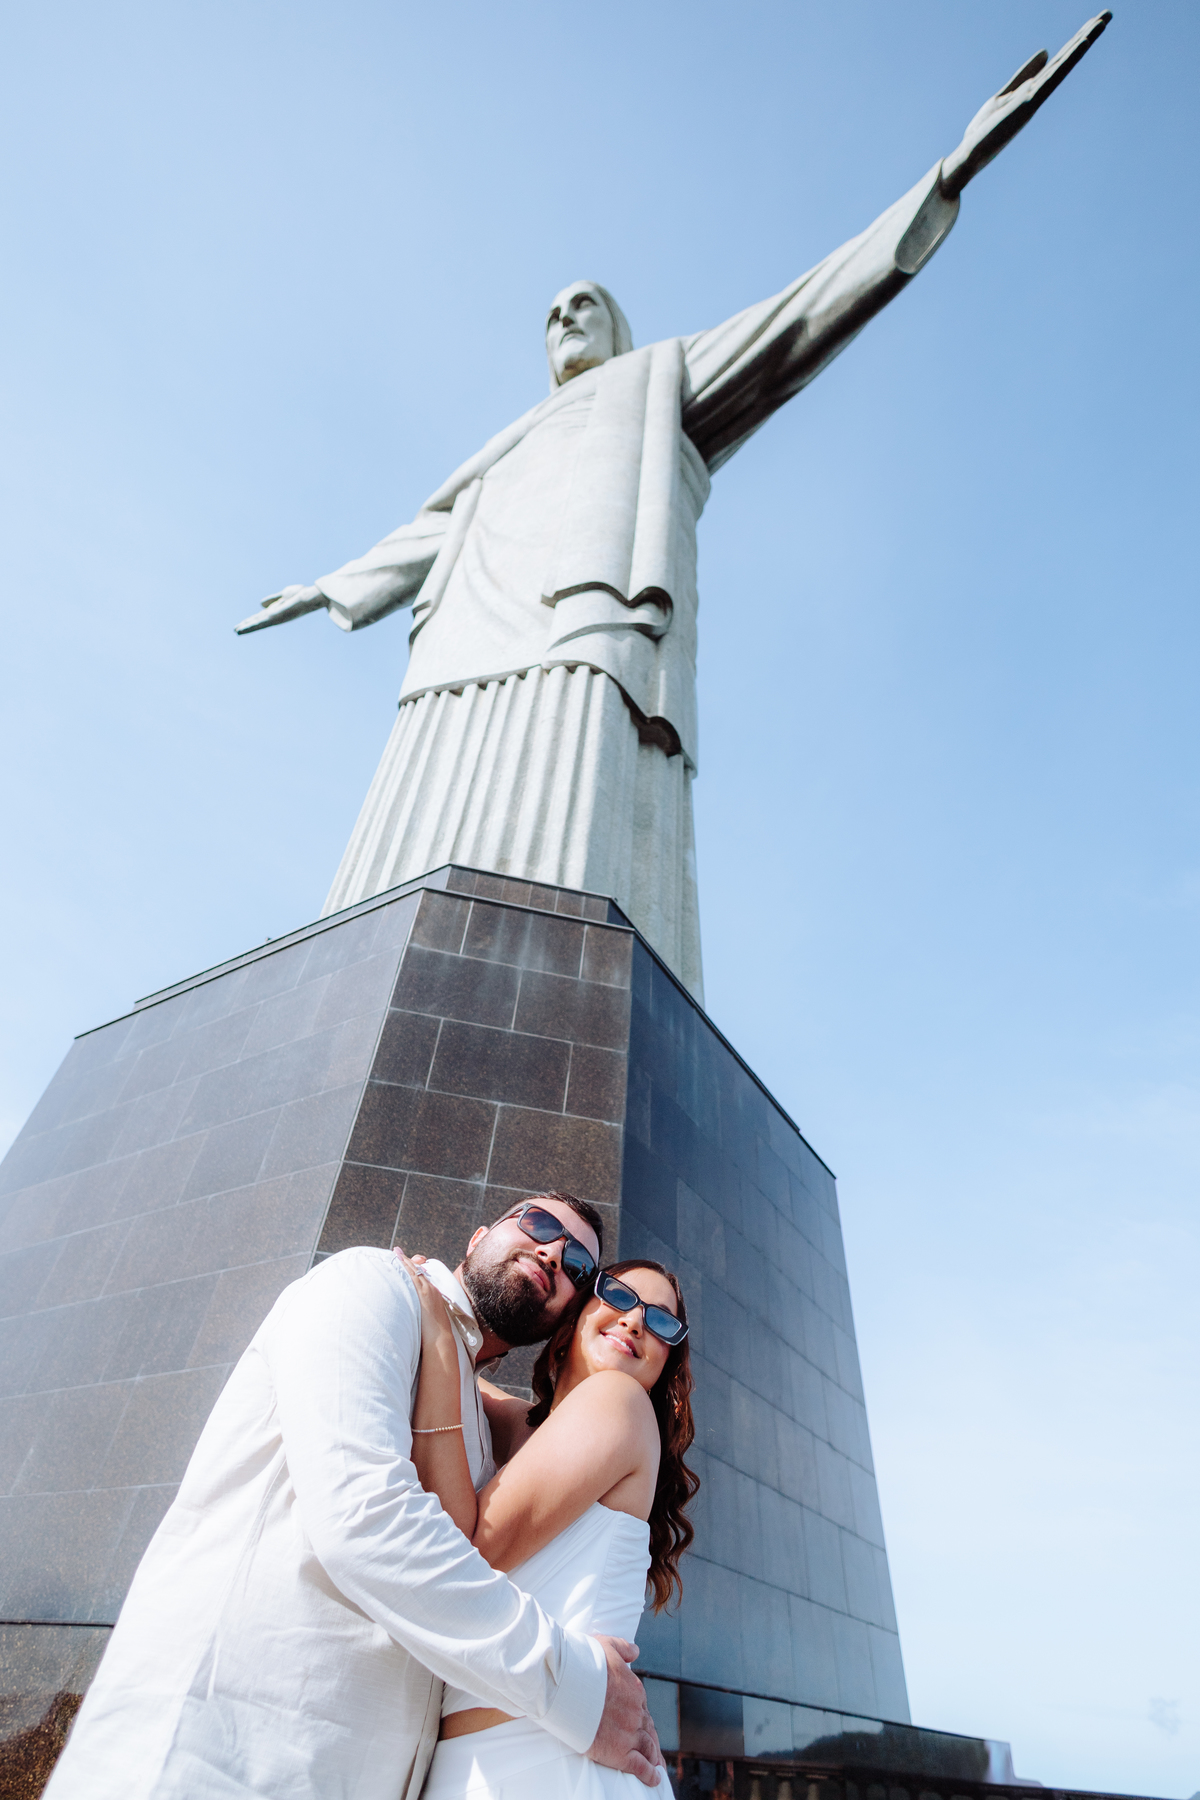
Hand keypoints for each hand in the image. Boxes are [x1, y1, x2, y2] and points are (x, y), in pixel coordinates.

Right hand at [234, 583, 325, 634]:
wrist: (310, 596)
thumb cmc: (301, 595)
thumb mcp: (284, 595)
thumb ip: (273, 599)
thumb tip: (260, 604)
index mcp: (275, 611)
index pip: (260, 617)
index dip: (251, 620)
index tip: (241, 624)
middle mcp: (274, 616)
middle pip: (258, 622)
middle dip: (247, 625)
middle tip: (236, 630)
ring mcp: (274, 617)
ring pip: (258, 624)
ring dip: (247, 627)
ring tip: (236, 631)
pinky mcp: (275, 617)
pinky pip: (261, 622)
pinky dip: (251, 626)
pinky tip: (244, 628)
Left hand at [396, 1247, 455, 1348]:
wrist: (440, 1339)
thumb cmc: (434, 1335)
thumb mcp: (429, 1319)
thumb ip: (421, 1313)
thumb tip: (413, 1314)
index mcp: (434, 1294)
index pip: (423, 1276)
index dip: (413, 1268)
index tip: (406, 1263)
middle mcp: (431, 1289)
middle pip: (419, 1270)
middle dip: (408, 1261)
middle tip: (397, 1252)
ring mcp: (427, 1290)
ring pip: (415, 1270)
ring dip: (404, 1261)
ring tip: (395, 1252)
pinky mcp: (422, 1293)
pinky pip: (413, 1275)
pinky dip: (405, 1266)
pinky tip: (397, 1260)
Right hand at [587, 1637, 662, 1787]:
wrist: (566, 1683)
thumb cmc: (582, 1663)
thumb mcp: (606, 1646)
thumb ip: (623, 1648)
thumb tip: (635, 1651)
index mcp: (634, 1689)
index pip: (641, 1707)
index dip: (641, 1717)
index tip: (640, 1724)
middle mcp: (635, 1712)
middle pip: (647, 1728)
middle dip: (651, 1738)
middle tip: (653, 1749)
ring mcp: (629, 1732)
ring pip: (648, 1747)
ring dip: (654, 1757)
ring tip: (656, 1766)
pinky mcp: (619, 1752)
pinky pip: (640, 1766)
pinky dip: (649, 1774)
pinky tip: (654, 1778)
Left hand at [940, 11, 1110, 198]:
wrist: (970, 154)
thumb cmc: (984, 129)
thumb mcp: (1004, 94)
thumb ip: (1024, 74)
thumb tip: (1045, 51)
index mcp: (1033, 88)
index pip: (1058, 59)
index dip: (1075, 40)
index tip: (1094, 20)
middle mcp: (1038, 91)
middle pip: (1065, 58)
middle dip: (1086, 35)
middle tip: (1108, 13)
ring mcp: (1035, 97)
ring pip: (1063, 65)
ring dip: (1083, 42)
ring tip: (1102, 21)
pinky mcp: (1029, 103)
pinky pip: (1052, 78)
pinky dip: (1067, 60)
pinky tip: (1082, 43)